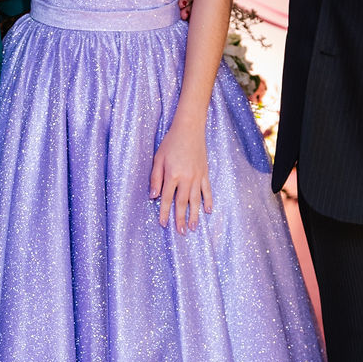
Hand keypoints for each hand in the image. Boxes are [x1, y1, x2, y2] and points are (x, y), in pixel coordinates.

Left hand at [149, 116, 211, 232]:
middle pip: (182, 203)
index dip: (164, 212)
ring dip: (195, 215)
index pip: (167, 198)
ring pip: (196, 200)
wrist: (190, 129)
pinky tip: (208, 211)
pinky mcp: (205, 173)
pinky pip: (207, 190)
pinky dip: (208, 201)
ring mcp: (197, 177)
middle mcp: (186, 178)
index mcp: (172, 175)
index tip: (163, 224)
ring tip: (194, 227)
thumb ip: (156, 178)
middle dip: (181, 219)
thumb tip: (154, 196)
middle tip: (181, 232)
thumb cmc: (171, 142)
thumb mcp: (158, 158)